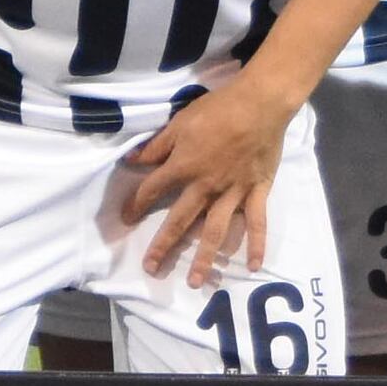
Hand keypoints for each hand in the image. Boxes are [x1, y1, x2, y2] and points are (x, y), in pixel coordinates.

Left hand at [126, 70, 293, 287]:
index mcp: (184, 167)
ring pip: (215, 231)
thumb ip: (157, 146)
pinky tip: (254, 266)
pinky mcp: (257, 192)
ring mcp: (233, 193)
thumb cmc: (218, 109)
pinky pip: (257, 223)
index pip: (152, 191)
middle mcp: (205, 187)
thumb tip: (132, 161)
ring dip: (204, 258)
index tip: (126, 220)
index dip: (136, 205)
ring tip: (195, 282)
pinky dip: (257, 244)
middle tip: (151, 269)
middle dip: (163, 246)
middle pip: (179, 221)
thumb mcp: (180, 122)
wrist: (260, 103)